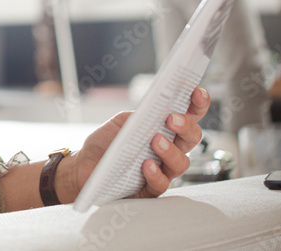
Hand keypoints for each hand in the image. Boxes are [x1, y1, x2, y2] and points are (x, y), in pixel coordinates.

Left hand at [56, 87, 209, 202]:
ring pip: (181, 163)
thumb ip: (139, 116)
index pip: (188, 115)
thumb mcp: (121, 122)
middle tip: (172, 119)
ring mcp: (162, 170)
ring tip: (155, 141)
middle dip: (186, 126)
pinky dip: (155, 173)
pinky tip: (146, 164)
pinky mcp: (150, 188)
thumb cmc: (106, 143)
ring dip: (170, 150)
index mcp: (164, 129)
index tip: (197, 92)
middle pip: (192, 138)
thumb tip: (154, 111)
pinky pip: (161, 184)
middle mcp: (169, 149)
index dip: (197, 104)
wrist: (83, 165)